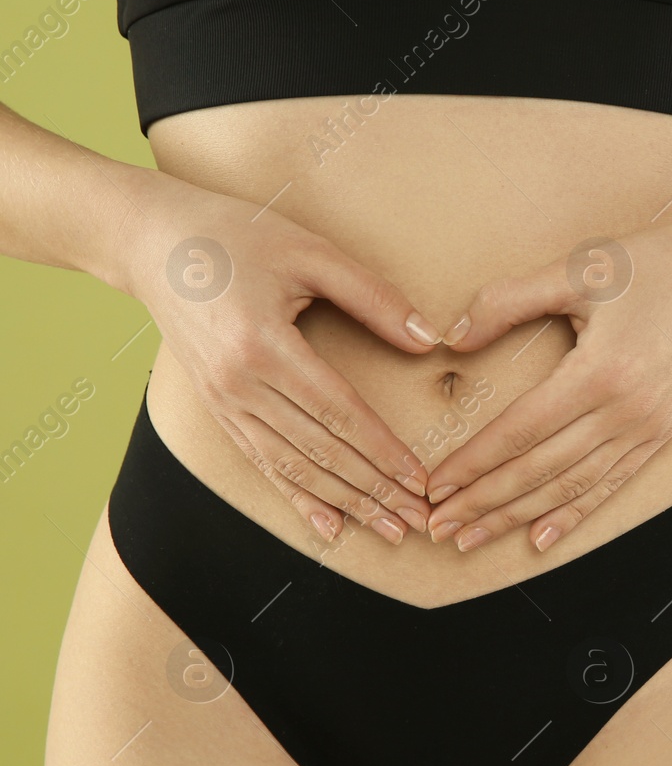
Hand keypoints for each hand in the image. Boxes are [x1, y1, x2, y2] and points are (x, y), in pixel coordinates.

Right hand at [112, 170, 443, 543]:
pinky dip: (298, 497)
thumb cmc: (235, 235)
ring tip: (390, 529)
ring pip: (293, 467)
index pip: (339, 413)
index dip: (384, 451)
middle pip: (321, 451)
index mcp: (264, 345)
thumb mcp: (310, 251)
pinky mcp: (217, 408)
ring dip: (346, 503)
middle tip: (420, 520)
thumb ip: (373, 296)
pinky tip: (329, 526)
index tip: (421, 480)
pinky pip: (262, 463)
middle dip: (375, 490)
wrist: (149, 241)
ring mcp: (224, 401)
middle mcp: (239, 384)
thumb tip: (429, 340)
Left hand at [424, 214, 671, 552]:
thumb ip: (509, 300)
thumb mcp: (578, 270)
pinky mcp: (663, 433)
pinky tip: (541, 537)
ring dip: (518, 516)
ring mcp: (648, 428)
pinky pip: (611, 484)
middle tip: (438, 527)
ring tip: (472, 537)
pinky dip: (574, 514)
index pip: (519, 431)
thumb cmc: (657, 263)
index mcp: (599, 372)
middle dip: (484, 502)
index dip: (472, 463)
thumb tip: (453, 340)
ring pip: (572, 487)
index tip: (434, 486)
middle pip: (539, 470)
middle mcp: (625, 412)